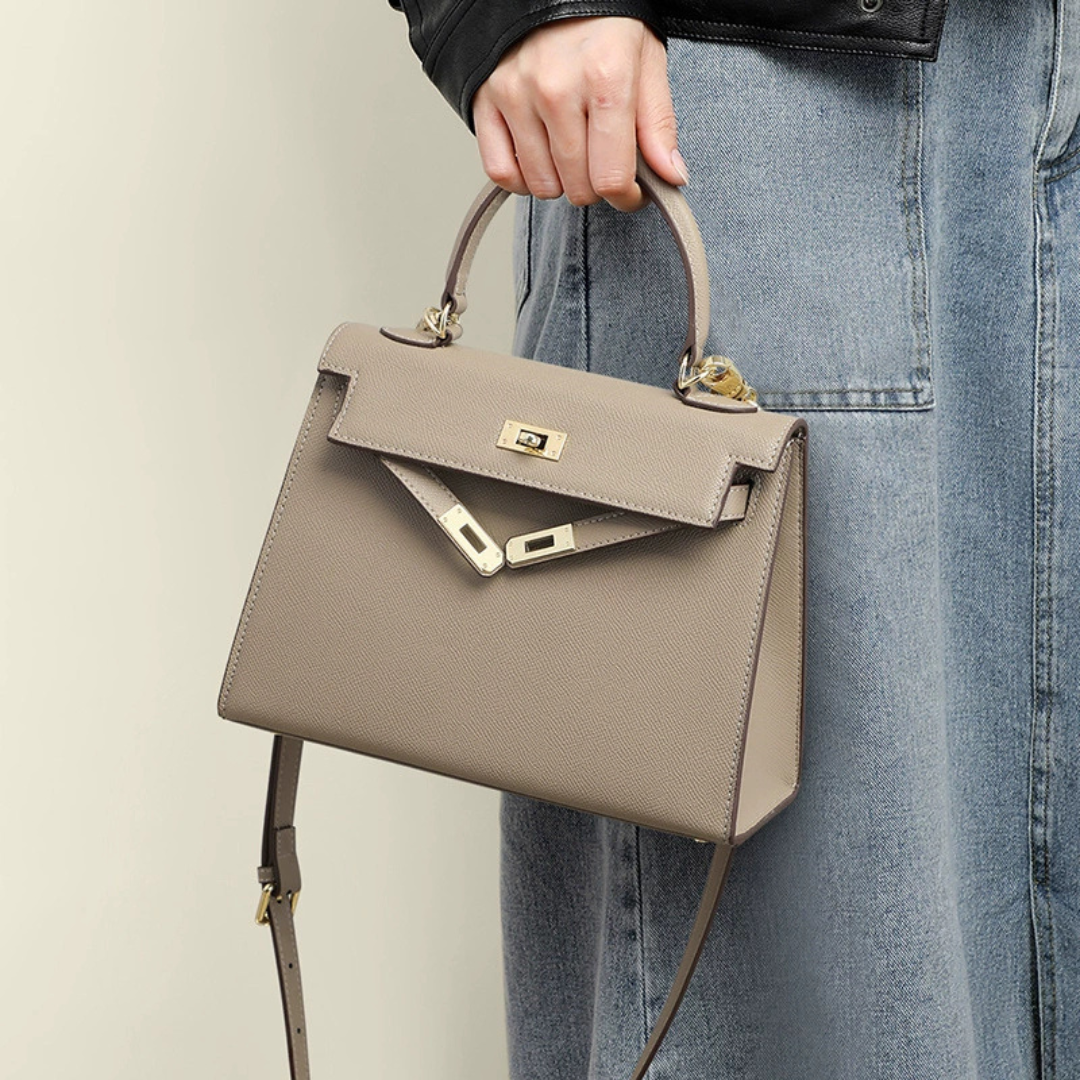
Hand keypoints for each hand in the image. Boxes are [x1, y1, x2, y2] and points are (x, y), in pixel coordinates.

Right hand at [471, 16, 687, 211]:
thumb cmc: (604, 24)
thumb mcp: (646, 62)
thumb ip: (658, 124)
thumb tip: (670, 177)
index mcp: (605, 77)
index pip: (611, 177)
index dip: (626, 197)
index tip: (630, 191)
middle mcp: (556, 88)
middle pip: (578, 188)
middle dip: (595, 186)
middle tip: (600, 161)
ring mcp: (516, 95)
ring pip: (542, 186)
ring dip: (561, 182)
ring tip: (571, 152)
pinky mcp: (487, 100)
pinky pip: (502, 172)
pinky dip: (522, 178)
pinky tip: (540, 159)